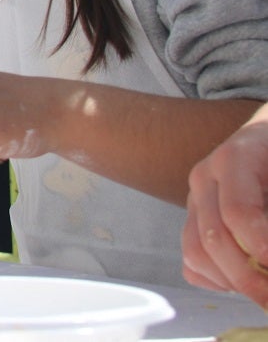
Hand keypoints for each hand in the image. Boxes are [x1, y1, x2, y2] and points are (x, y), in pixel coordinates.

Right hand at [183, 114, 267, 306]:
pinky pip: (191, 262)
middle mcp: (205, 178)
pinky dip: (217, 281)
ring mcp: (195, 200)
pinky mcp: (192, 220)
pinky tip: (245, 282)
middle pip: (214, 238)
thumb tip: (267, 253)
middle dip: (250, 279)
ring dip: (234, 283)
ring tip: (263, 292)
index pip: (238, 212)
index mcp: (234, 158)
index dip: (261, 246)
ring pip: (196, 252)